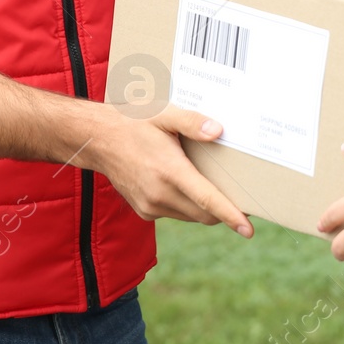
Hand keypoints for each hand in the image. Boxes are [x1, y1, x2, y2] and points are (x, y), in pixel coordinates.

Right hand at [87, 104, 253, 237]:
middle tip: (238, 193)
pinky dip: (186, 204)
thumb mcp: (164, 114)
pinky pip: (175, 213)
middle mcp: (159, 194)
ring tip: (209, 182)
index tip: (248, 229)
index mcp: (169, 171)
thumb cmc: (132, 121)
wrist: (95, 138)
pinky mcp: (144, 211)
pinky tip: (182, 182)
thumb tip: (219, 131)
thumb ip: (193, 122)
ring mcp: (150, 206)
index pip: (207, 200)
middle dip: (224, 210)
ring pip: (190, 215)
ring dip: (204, 206)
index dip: (230, 215)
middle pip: (204, 214)